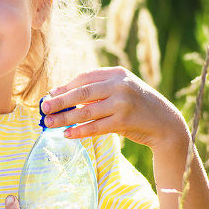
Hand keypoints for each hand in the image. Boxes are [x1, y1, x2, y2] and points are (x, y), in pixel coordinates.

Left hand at [41, 66, 188, 154]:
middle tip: (43, 107)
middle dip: (60, 101)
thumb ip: (97, 88)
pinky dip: (79, 131)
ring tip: (49, 123)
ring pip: (86, 111)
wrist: (165, 123)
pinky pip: (96, 127)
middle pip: (82, 93)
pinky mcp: (124, 122)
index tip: (50, 95)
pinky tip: (67, 134)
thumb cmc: (137, 105)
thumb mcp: (121, 89)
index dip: (65, 87)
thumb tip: (61, 92)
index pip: (85, 78)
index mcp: (117, 74)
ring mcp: (122, 104)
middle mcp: (120, 86)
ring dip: (65, 118)